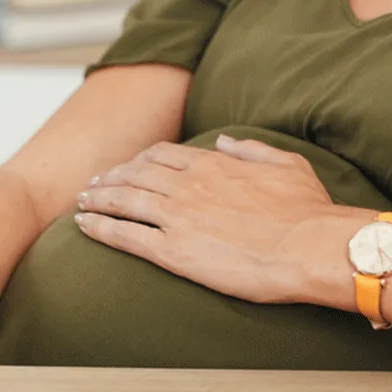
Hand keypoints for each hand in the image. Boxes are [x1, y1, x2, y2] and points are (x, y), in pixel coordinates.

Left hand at [74, 134, 372, 305]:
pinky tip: (83, 227)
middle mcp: (188, 185)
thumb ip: (251, 148)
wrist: (310, 248)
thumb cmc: (307, 212)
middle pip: (135, 174)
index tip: (128, 167)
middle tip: (93, 185)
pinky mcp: (173, 251)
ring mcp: (177, 216)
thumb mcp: (286, 164)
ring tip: (81, 202)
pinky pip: (125, 235)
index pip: (162, 155)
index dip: (139, 160)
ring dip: (97, 199)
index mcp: (213, 164)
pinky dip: (100, 227)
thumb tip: (226, 140)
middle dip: (110, 178)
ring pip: (123, 200)